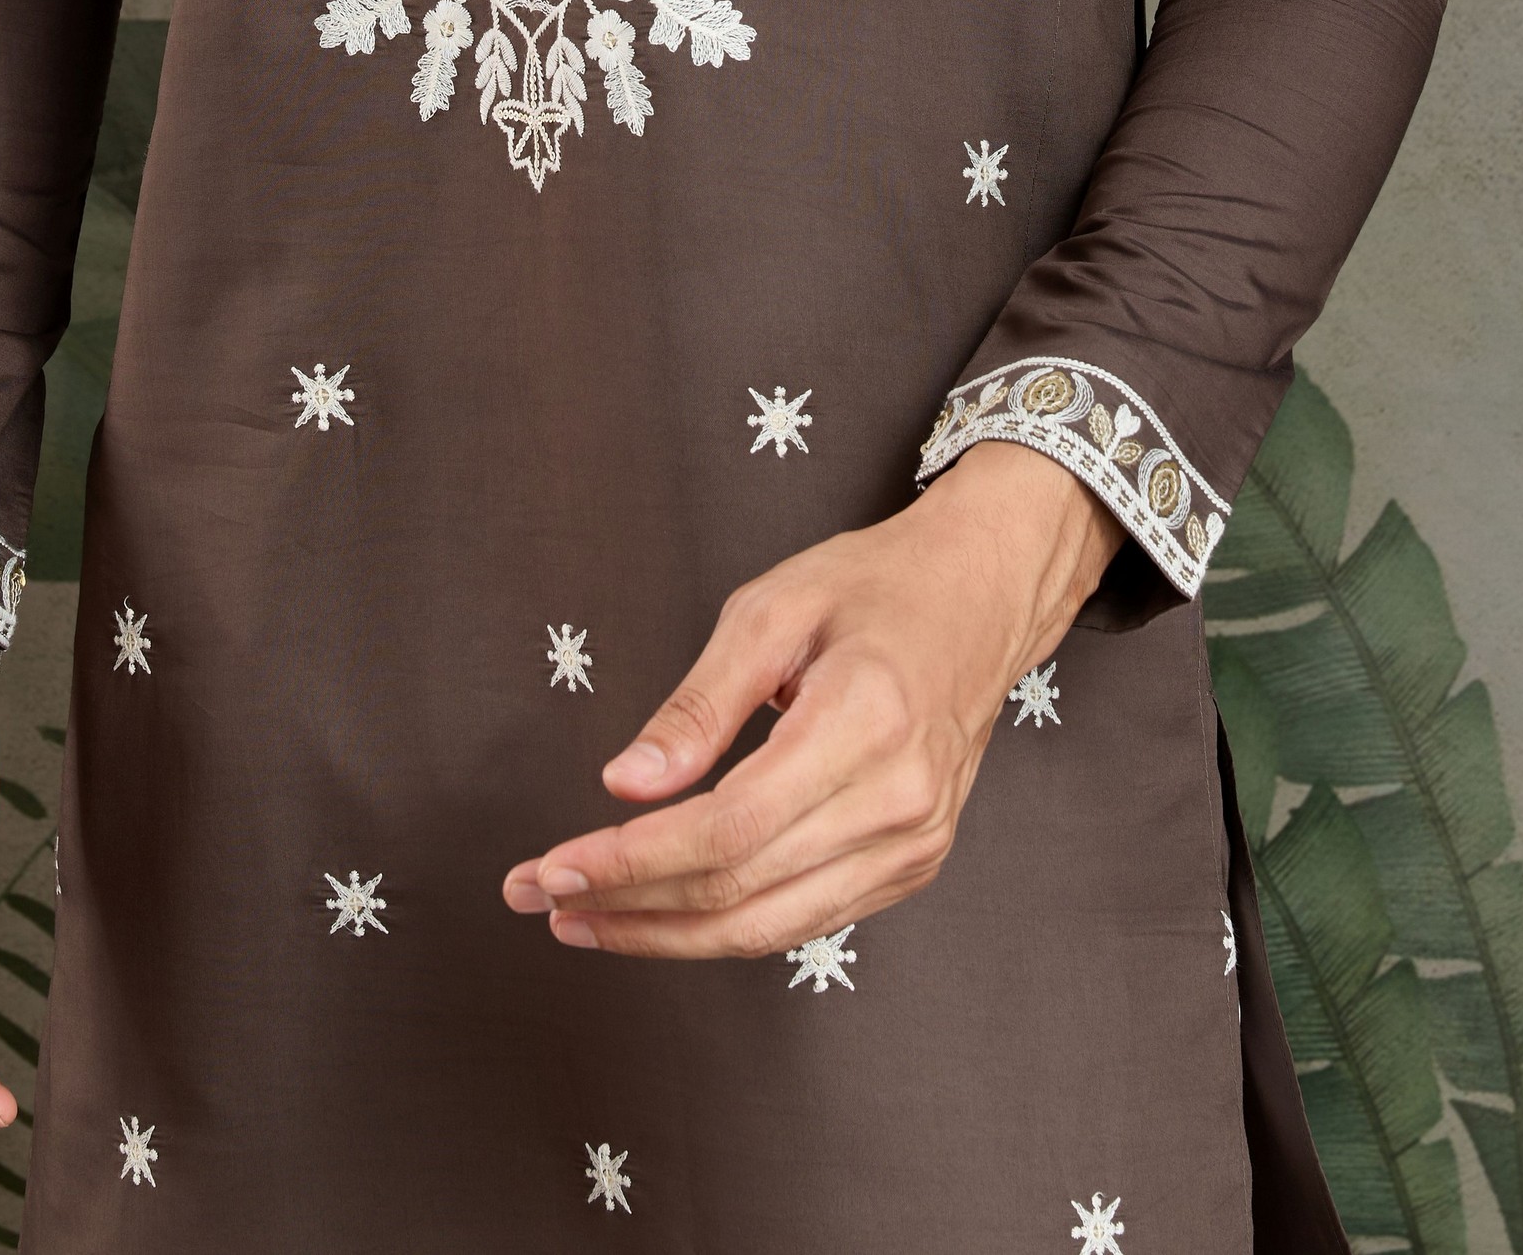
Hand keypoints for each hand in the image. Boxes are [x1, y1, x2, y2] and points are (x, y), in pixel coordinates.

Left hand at [501, 440, 1119, 958]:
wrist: (981, 596)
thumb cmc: (874, 587)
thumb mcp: (773, 608)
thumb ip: (698, 701)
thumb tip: (624, 784)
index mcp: (864, 724)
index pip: (727, 828)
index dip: (631, 860)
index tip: (552, 868)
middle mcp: (899, 802)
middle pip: (742, 892)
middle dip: (628, 906)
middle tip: (541, 897)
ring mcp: (914, 844)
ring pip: (770, 927)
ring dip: (666, 935)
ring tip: (584, 918)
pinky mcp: (914, 864)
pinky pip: (806, 919)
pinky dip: (727, 925)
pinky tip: (665, 910)